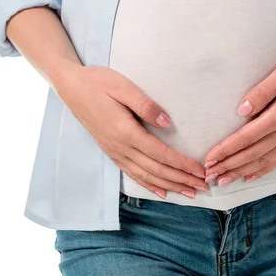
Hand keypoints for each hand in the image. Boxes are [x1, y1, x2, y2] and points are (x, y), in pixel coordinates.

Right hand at [53, 64, 209, 198]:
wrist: (71, 87)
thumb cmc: (99, 83)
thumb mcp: (123, 87)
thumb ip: (146, 105)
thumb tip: (168, 123)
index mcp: (126, 132)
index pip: (161, 154)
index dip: (182, 164)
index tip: (201, 170)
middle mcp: (120, 147)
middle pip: (157, 170)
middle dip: (182, 180)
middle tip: (204, 187)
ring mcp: (115, 152)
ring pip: (146, 176)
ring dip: (170, 186)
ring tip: (190, 193)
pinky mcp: (111, 152)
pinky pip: (133, 174)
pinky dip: (149, 185)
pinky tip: (162, 192)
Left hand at [202, 51, 275, 185]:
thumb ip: (263, 91)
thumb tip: (241, 110)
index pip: (246, 138)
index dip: (226, 150)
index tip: (209, 159)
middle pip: (252, 155)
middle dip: (229, 166)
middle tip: (209, 176)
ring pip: (264, 161)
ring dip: (242, 172)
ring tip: (224, 180)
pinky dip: (263, 171)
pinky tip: (250, 177)